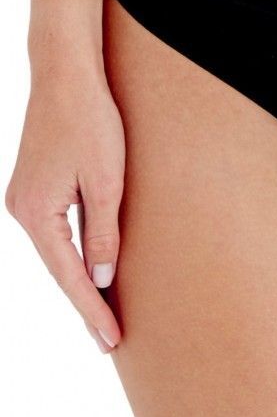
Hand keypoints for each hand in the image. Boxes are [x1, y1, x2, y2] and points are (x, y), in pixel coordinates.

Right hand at [5, 55, 124, 352]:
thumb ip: (103, 234)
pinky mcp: (37, 184)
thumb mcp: (107, 182)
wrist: (67, 75)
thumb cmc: (91, 122)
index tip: (112, 339)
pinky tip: (91, 268)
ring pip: (58, 252)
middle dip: (86, 305)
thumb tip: (101, 280)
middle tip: (109, 341)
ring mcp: (27, 197)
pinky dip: (75, 254)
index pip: (69, 277)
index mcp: (36, 213)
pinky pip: (58, 231)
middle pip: (59, 269)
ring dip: (81, 281)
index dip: (92, 309)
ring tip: (105, 314)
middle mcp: (23, 210)